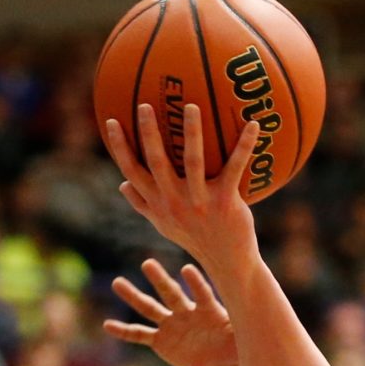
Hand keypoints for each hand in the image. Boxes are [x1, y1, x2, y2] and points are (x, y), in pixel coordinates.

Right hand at [102, 259, 236, 365]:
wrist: (214, 363)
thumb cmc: (230, 349)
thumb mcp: (240, 346)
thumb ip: (247, 338)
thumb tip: (268, 331)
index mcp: (207, 309)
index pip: (202, 293)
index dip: (196, 283)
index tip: (188, 270)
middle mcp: (186, 312)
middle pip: (171, 293)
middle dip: (159, 279)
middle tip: (148, 264)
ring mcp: (171, 324)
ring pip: (150, 308)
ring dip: (134, 296)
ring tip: (117, 283)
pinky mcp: (160, 340)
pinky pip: (139, 335)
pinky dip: (124, 332)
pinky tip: (107, 326)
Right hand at [105, 102, 262, 272]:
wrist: (226, 261)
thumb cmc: (194, 238)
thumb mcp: (164, 224)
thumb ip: (142, 204)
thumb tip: (122, 183)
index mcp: (158, 203)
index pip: (132, 171)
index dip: (120, 147)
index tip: (113, 120)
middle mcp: (174, 201)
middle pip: (156, 162)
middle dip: (149, 133)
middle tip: (146, 105)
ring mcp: (200, 202)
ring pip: (192, 161)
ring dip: (191, 132)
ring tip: (191, 106)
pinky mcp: (225, 201)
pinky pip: (234, 168)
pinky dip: (244, 146)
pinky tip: (251, 124)